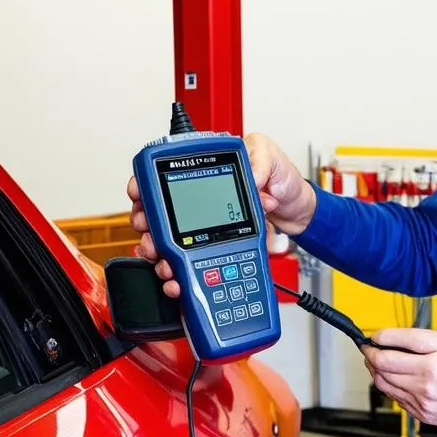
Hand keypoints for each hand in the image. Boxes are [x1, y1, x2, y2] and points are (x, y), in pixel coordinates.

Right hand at [126, 132, 315, 297]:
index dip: (144, 186)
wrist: (298, 212)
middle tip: (150, 237)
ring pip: (165, 240)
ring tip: (163, 263)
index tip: (138, 196)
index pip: (164, 174)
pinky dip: (177, 270)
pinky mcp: (212, 244)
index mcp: (209, 170)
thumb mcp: (273, 159)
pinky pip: (187, 258)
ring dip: (157, 253)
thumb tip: (250, 176)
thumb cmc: (283, 180)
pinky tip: (176, 277)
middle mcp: (199, 197)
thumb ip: (259, 161)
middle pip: (156, 211)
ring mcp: (203, 222)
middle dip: (146, 227)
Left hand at [362, 328, 436, 429]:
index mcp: (434, 360)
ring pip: (382, 380)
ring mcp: (419, 397)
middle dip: (370, 353)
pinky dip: (386, 383)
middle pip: (383, 363)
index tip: (375, 336)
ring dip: (374, 368)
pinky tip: (389, 376)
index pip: (396, 343)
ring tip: (376, 360)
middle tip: (369, 348)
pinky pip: (391, 395)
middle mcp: (426, 380)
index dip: (380, 337)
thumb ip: (418, 336)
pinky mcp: (416, 410)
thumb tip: (390, 337)